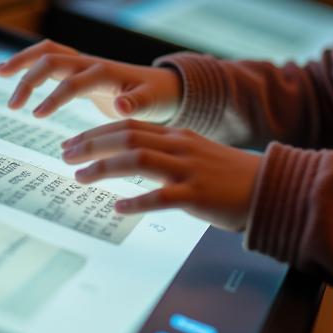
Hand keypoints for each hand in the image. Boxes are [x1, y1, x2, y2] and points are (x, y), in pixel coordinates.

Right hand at [0, 40, 181, 121]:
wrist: (161, 86)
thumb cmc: (156, 97)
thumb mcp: (152, 103)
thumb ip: (137, 104)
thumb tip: (122, 107)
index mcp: (105, 73)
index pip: (73, 81)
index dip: (54, 97)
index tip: (36, 115)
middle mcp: (90, 63)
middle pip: (53, 59)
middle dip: (29, 77)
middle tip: (12, 104)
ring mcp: (82, 63)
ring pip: (47, 53)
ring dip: (23, 61)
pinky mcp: (78, 69)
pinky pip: (49, 61)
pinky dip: (28, 63)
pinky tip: (8, 73)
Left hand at [62, 120, 260, 231]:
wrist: (267, 186)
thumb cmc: (227, 175)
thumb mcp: (194, 152)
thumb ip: (165, 150)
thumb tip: (131, 154)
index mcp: (177, 135)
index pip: (129, 124)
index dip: (97, 132)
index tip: (72, 142)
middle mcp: (179, 147)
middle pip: (128, 136)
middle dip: (92, 144)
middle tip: (65, 154)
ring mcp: (188, 170)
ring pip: (139, 160)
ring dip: (105, 168)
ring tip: (80, 177)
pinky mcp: (197, 196)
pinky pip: (162, 197)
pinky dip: (137, 201)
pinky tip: (118, 208)